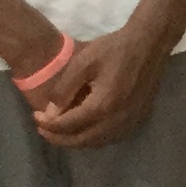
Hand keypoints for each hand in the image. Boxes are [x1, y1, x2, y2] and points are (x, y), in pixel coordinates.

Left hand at [29, 21, 169, 147]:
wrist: (149, 44)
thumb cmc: (114, 49)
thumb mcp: (82, 62)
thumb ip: (64, 90)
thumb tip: (51, 114)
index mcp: (103, 105)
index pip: (68, 125)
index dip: (49, 125)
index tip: (36, 117)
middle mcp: (117, 120)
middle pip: (82, 140)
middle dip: (59, 138)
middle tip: (43, 129)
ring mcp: (130, 122)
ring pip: (97, 142)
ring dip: (76, 140)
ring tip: (60, 131)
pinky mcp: (139, 120)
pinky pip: (112, 138)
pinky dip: (94, 138)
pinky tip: (85, 129)